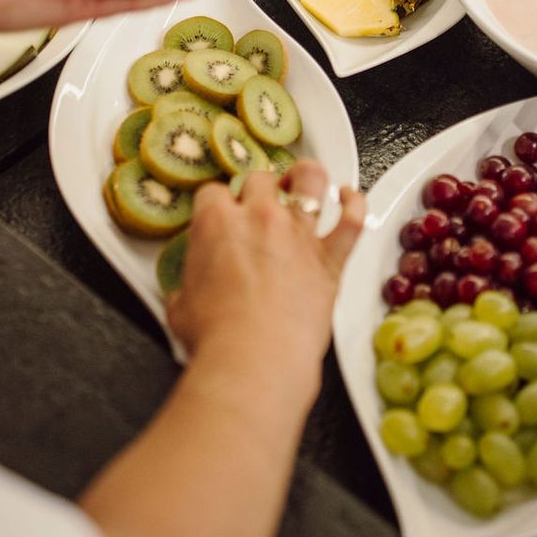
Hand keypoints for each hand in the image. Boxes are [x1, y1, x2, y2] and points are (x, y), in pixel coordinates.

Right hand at [168, 163, 365, 380]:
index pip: (212, 192)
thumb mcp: (181, 307)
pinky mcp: (330, 258)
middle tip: (256, 206)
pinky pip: (353, 219)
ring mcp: (298, 234)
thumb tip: (186, 295)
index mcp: (216, 223)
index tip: (218, 214)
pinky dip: (355, 203)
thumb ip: (187, 288)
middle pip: (259, 178)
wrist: (255, 360)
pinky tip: (351, 198)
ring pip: (310, 179)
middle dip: (256, 189)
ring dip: (305, 176)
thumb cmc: (217, 337)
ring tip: (302, 181)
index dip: (215, 204)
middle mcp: (260, 217)